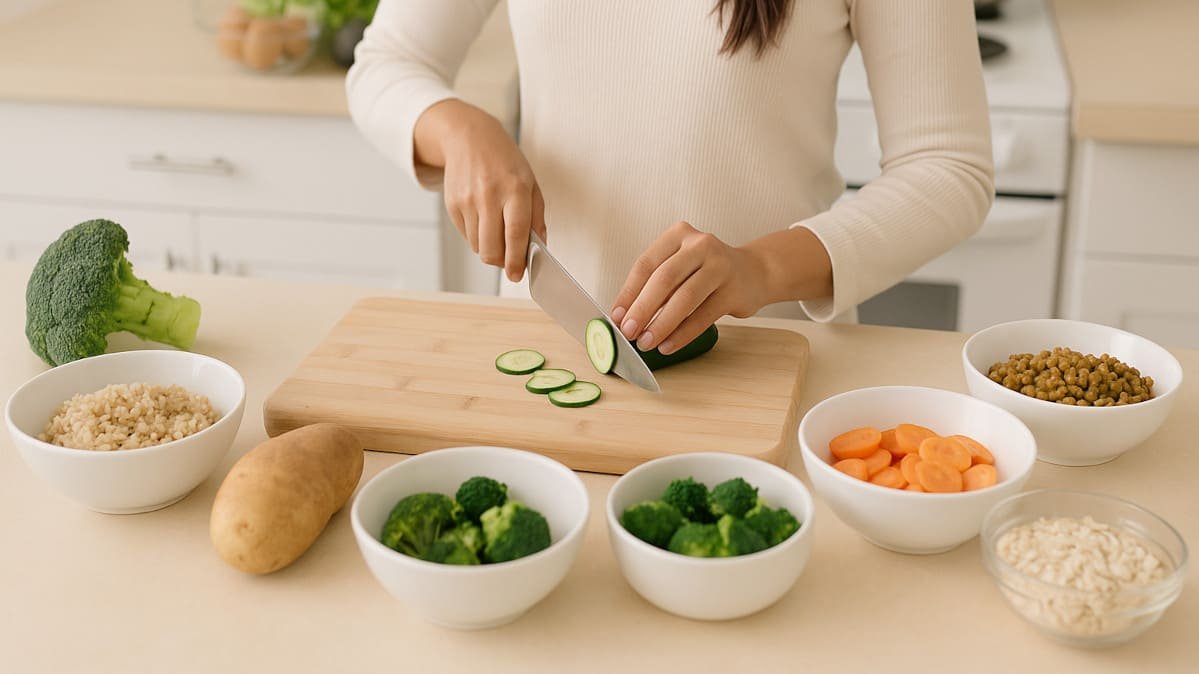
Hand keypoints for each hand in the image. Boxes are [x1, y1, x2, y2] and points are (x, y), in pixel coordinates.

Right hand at [414, 100, 544, 281]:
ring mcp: (467, 200)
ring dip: (489, 248)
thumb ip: (536, 217)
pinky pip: (466, 236)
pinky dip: (477, 236)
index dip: (517, 260)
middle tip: (509, 261)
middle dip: (502, 262)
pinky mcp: (452, 204)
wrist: (469, 138)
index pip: (515, 234)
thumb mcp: (530, 183)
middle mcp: (489, 195)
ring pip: (478, 246)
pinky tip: (483, 217)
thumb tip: (538, 248)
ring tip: (497, 231)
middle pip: (491, 248)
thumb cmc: (505, 162)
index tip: (518, 275)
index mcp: (515, 189)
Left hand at [610, 222, 771, 354]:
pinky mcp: (734, 290)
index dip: (629, 292)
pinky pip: (703, 316)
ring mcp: (720, 266)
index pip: (646, 264)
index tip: (616, 316)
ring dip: (662, 324)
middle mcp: (700, 245)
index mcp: (678, 235)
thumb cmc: (706, 272)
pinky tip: (668, 345)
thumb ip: (655, 285)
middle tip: (628, 332)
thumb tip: (624, 316)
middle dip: (642, 309)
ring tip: (646, 342)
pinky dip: (683, 334)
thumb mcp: (680, 266)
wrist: (754, 272)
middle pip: (665, 279)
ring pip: (685, 298)